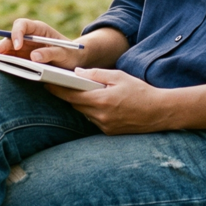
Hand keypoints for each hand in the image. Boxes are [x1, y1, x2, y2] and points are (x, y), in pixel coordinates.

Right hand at [0, 18, 85, 69]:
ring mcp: (24, 48)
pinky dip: (3, 62)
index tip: (17, 45)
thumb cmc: (71, 54)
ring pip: (7, 48)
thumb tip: (34, 58)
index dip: (17, 34)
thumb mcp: (65, 54)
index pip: (22, 25)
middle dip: (1, 45)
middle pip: (10, 38)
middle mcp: (28, 37)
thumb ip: (51, 53)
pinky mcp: (22, 58)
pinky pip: (10, 59)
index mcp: (38, 29)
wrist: (73, 61)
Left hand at [45, 69, 168, 134]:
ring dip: (80, 103)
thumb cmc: (140, 91)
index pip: (71, 95)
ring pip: (84, 112)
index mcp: (101, 100)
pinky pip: (93, 120)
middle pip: (75, 104)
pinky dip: (91, 111)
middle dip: (67, 94)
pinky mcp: (109, 132)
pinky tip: (94, 103)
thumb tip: (77, 73)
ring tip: (76, 91)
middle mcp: (100, 116)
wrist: (159, 112)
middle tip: (57, 84)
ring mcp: (104, 126)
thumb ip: (96, 74)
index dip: (57, 89)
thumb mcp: (118, 76)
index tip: (46, 83)